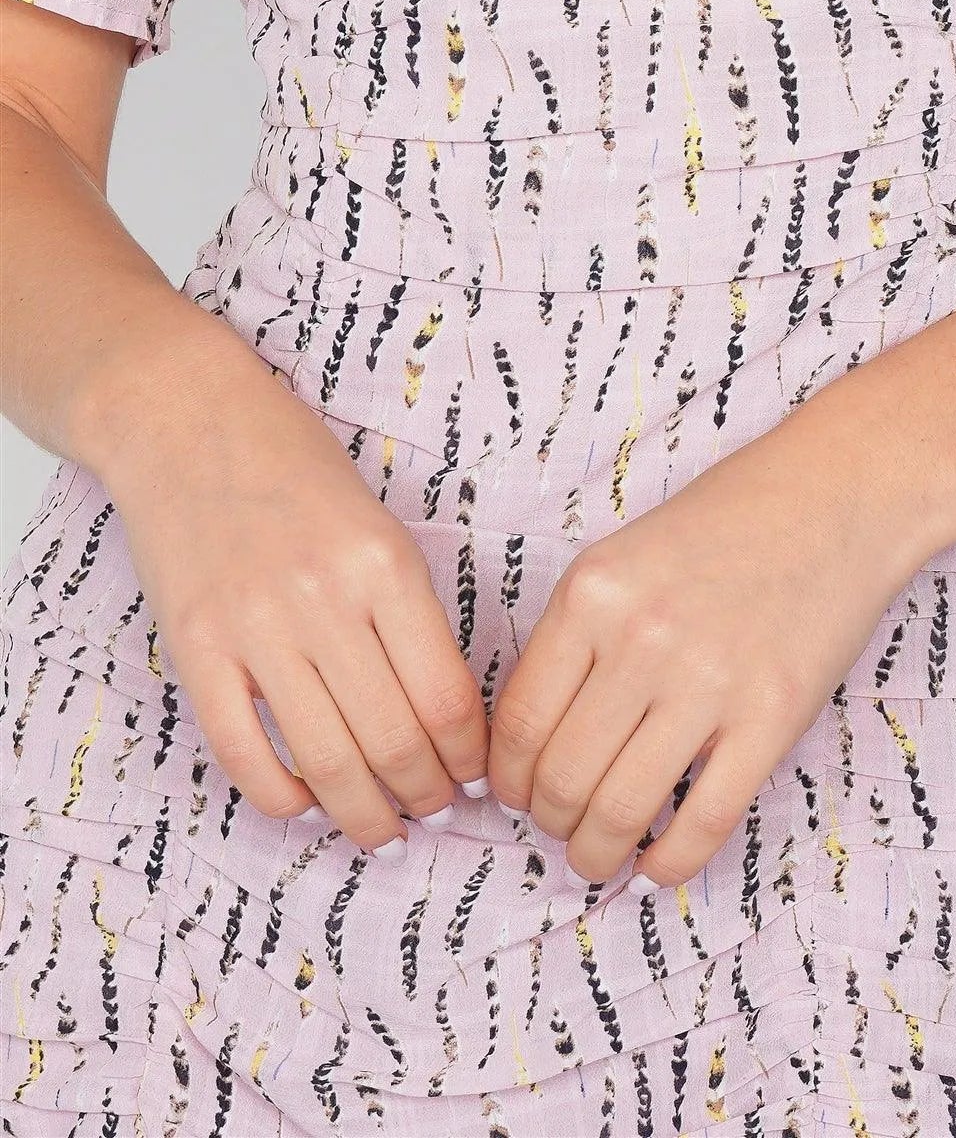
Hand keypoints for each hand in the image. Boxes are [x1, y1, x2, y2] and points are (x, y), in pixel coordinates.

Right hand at [91, 322, 491, 855]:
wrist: (186, 419)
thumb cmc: (295, 466)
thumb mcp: (379, 524)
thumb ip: (410, 610)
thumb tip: (446, 713)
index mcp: (385, 566)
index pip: (448, 698)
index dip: (471, 757)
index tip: (477, 777)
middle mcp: (324, 601)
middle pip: (394, 741)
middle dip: (425, 796)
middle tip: (434, 810)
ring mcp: (253, 628)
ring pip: (325, 760)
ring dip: (363, 814)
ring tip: (381, 829)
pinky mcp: (194, 648)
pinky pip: (241, 753)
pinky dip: (280, 796)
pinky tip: (304, 804)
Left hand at [486, 420, 927, 887]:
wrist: (834, 498)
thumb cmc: (724, 524)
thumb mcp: (622, 556)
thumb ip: (575, 637)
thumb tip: (531, 740)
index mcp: (592, 594)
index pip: (519, 721)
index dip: (507, 780)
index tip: (515, 796)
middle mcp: (642, 639)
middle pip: (563, 775)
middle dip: (551, 823)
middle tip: (559, 831)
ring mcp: (709, 682)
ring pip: (623, 808)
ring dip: (599, 853)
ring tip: (600, 858)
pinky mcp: (772, 718)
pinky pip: (706, 820)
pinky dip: (672, 862)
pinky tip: (658, 867)